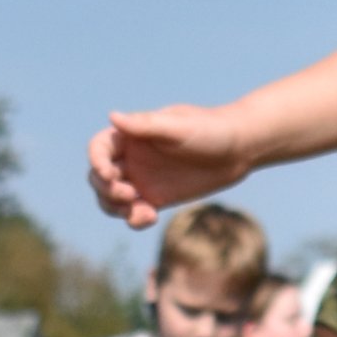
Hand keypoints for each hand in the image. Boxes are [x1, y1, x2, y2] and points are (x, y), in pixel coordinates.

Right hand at [88, 101, 251, 228]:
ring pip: (111, 199)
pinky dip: (134, 219)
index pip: (99, 148)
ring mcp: (143, 179)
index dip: (96, 162)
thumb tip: (112, 116)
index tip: (111, 175)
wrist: (240, 149)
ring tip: (142, 211)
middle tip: (130, 195)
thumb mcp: (180, 127)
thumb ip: (145, 125)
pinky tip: (152, 217)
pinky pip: (133, 213)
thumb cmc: (211, 130)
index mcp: (132, 135)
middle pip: (98, 178)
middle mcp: (132, 157)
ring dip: (116, 209)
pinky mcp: (156, 198)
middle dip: (106, 190)